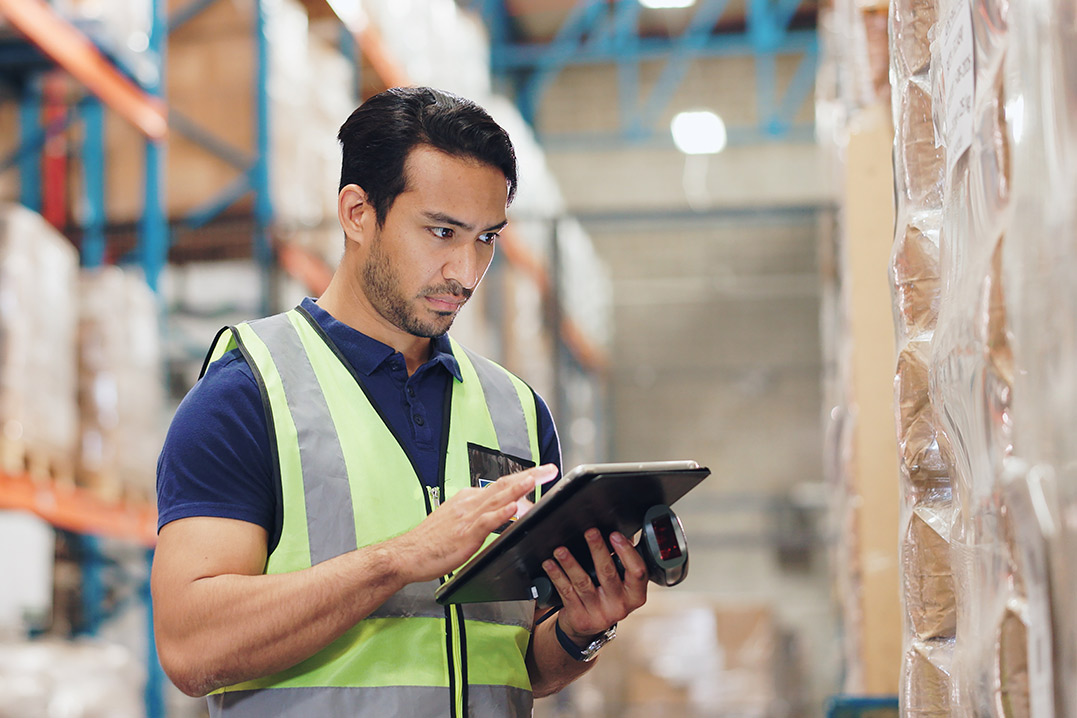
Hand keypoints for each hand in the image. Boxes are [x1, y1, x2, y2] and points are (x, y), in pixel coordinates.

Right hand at [388, 464, 557, 583]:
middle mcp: (469, 503)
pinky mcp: (465, 533)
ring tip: (537, 479)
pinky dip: (502, 512)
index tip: (538, 474)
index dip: (521, 479)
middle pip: (504, 484)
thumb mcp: (454, 521)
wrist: (406, 554)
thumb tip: (498, 514)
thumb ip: (476, 516)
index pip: (500, 485)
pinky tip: (514, 507)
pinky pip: (487, 521)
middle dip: (529, 475)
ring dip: (520, 486)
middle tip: (550, 469)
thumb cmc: (429, 542)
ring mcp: (467, 517)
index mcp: (467, 500)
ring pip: (498, 497)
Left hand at [542, 528, 647, 643]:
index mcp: (635, 595)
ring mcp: (599, 614)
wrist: (588, 628)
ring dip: (570, 564)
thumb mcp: (621, 584)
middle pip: (608, 573)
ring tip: (561, 550)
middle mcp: (620, 606)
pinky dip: (557, 576)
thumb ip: (623, 560)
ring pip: (583, 583)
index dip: (627, 552)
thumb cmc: (606, 598)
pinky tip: (550, 565)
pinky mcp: (580, 617)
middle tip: (590, 533)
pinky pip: (566, 592)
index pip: (637, 571)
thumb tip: (621, 533)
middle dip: (598, 550)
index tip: (615, 535)